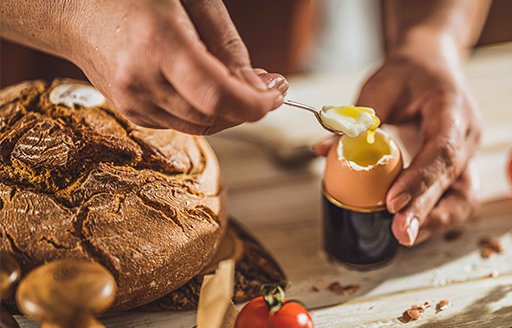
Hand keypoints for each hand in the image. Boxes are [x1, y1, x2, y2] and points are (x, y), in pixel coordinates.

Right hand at [66, 0, 284, 134]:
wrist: (73, 8)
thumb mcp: (191, 0)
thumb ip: (227, 45)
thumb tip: (257, 87)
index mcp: (157, 42)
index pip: (218, 96)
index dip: (256, 103)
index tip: (277, 94)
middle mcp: (140, 80)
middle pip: (213, 116)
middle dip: (250, 107)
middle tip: (271, 86)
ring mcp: (131, 101)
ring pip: (201, 126)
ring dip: (231, 112)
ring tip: (246, 85)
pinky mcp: (130, 112)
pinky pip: (182, 123)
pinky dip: (206, 112)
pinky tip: (212, 89)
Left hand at [315, 32, 481, 245]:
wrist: (432, 64)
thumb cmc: (407, 72)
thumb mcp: (381, 85)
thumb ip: (358, 119)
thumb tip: (325, 150)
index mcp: (453, 110)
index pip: (443, 150)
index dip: (420, 179)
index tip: (392, 202)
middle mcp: (467, 136)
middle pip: (454, 181)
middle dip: (427, 211)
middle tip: (400, 235)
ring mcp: (467, 154)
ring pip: (462, 198)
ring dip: (435, 221)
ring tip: (404, 237)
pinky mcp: (458, 168)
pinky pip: (452, 198)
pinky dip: (431, 215)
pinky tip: (407, 226)